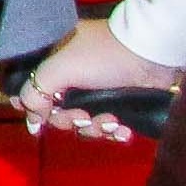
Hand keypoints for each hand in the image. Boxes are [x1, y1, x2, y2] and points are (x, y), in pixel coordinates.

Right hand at [16, 18, 185, 137]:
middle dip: (69, 120)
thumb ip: (35, 91)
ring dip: (95, 128)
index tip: (42, 118)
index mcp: (56, 60)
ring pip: (82, 122)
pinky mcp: (118, 102)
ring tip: (110, 121)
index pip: (32, 88)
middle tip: (82, 116)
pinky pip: (106, 125)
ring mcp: (97, 90)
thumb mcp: (62, 67)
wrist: (154, 54)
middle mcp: (74, 75)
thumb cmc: (105, 56)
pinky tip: (122, 129)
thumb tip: (31, 120)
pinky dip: (113, 130)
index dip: (33, 107)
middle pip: (56, 112)